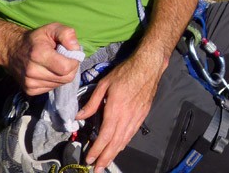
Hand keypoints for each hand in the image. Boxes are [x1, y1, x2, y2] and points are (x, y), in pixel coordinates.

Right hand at [6, 23, 80, 95]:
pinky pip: (52, 88)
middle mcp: (32, 71)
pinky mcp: (30, 90)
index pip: (66, 67)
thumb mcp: (52, 28)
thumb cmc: (36, 39)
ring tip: (56, 64)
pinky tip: (50, 71)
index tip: (71, 54)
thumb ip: (67, 34)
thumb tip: (76, 48)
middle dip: (71, 68)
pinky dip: (55, 80)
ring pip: (60, 83)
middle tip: (66, 59)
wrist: (12, 50)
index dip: (74, 61)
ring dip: (63, 74)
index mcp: (39, 55)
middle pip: (66, 78)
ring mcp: (30, 83)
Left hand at [77, 52, 165, 172]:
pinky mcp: (143, 114)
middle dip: (105, 157)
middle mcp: (127, 116)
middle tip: (98, 169)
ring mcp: (137, 116)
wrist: (149, 66)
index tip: (89, 159)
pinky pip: (133, 133)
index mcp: (116, 109)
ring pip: (125, 140)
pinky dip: (125, 143)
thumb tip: (79, 116)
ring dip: (115, 153)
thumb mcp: (104, 83)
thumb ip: (92, 102)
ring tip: (106, 162)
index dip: (97, 149)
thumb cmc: (126, 72)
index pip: (105, 135)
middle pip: (116, 142)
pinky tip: (119, 147)